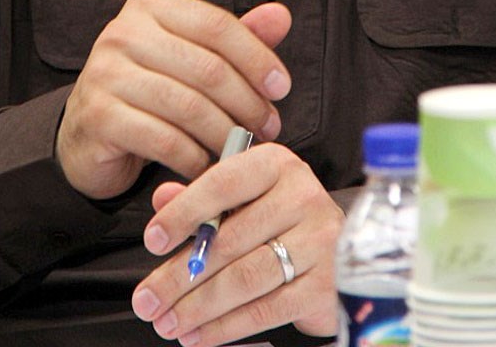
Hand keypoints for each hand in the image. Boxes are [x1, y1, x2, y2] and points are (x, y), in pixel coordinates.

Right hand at [55, 0, 291, 199]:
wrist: (87, 135)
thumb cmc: (150, 90)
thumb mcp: (193, 57)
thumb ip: (236, 38)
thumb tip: (281, 17)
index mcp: (150, 7)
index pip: (216, 25)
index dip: (256, 57)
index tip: (281, 88)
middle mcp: (123, 32)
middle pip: (207, 68)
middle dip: (247, 102)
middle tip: (268, 127)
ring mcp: (106, 73)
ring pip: (188, 107)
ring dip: (225, 134)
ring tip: (241, 149)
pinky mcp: (98, 116)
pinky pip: (164, 140)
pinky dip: (195, 158)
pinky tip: (207, 167)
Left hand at [131, 141, 343, 345]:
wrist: (346, 248)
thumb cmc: (284, 219)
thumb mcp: (245, 197)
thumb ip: (203, 196)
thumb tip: (162, 199)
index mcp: (277, 165)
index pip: (223, 183)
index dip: (183, 212)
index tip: (153, 240)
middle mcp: (302, 197)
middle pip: (229, 241)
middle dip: (180, 275)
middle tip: (148, 298)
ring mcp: (318, 242)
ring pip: (245, 278)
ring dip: (198, 306)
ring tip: (169, 320)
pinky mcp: (325, 284)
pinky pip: (266, 309)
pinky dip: (226, 326)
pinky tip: (200, 334)